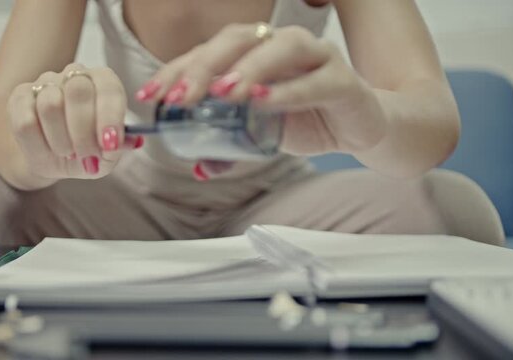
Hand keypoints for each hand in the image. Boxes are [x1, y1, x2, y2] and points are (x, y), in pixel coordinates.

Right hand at [7, 64, 142, 182]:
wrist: (51, 159)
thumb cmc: (85, 152)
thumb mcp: (106, 156)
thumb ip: (118, 148)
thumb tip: (133, 141)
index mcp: (103, 82)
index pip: (109, 87)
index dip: (110, 116)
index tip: (110, 144)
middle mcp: (75, 75)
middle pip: (78, 90)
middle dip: (84, 131)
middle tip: (87, 156)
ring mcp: (45, 83)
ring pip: (50, 105)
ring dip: (61, 140)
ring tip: (67, 152)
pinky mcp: (19, 97)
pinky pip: (25, 120)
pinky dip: (38, 143)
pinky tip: (47, 149)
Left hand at [135, 23, 387, 158]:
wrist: (360, 127)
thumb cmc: (308, 119)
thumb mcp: (260, 135)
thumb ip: (231, 147)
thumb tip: (199, 165)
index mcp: (255, 52)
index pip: (209, 52)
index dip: (177, 70)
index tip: (152, 95)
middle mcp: (283, 45)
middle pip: (238, 41)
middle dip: (204, 67)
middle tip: (181, 97)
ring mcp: (316, 57)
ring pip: (280, 48)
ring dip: (247, 69)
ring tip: (222, 94)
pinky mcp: (342, 79)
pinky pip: (314, 81)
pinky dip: (288, 91)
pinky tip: (263, 102)